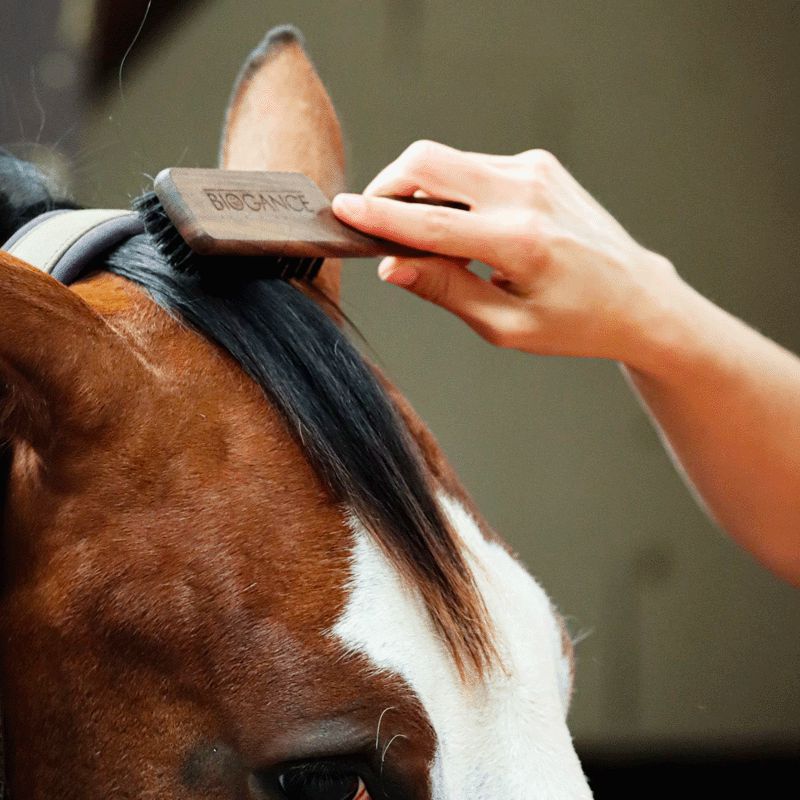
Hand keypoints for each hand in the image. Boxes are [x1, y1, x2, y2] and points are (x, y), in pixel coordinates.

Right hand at [332, 140, 681, 370]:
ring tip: (428, 238)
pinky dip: (453, 191)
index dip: (378, 217)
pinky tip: (466, 227)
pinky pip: (473, 166)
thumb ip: (446, 291)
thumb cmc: (576, 322)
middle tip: (375, 221)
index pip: (430, 223)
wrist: (637, 298)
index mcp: (520, 242)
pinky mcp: (538, 164)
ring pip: (448, 160)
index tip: (342, 212)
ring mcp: (534, 171)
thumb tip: (394, 266)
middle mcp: (526, 194)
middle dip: (389, 186)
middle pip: (429, 162)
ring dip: (421, 192)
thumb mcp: (506, 326)